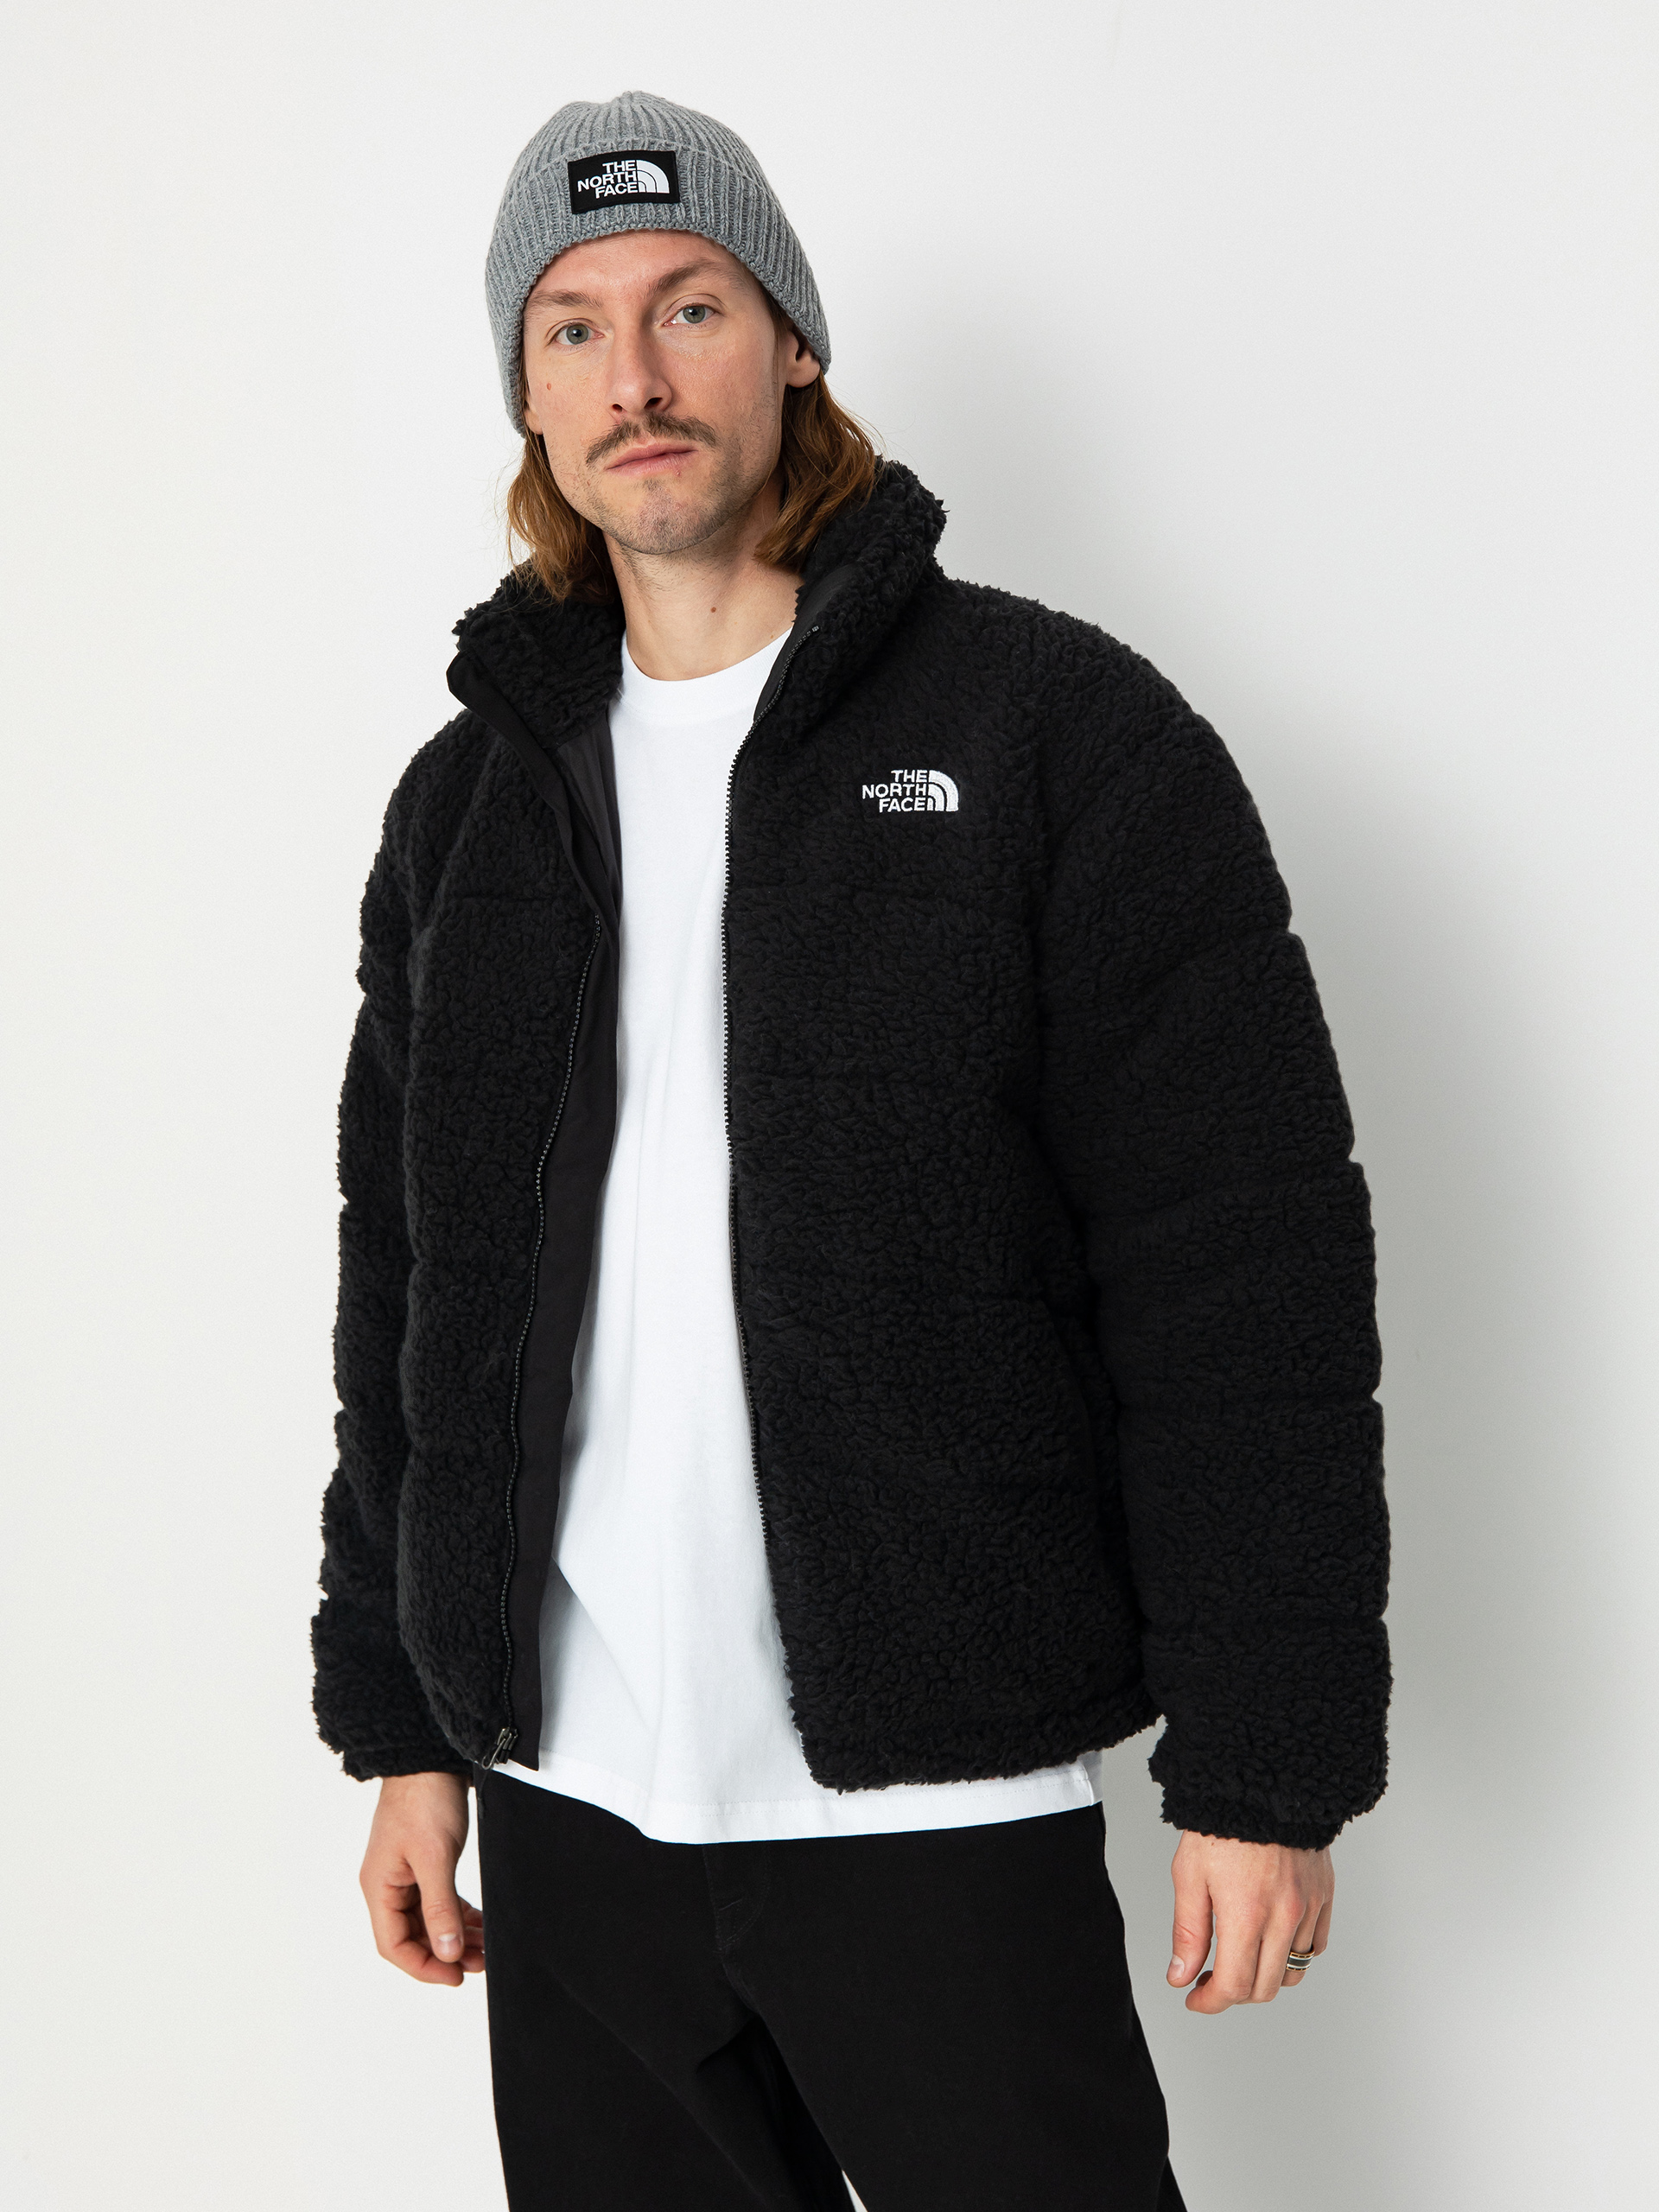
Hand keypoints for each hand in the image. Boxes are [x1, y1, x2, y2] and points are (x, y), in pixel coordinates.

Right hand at [360, 1770, 484, 1986]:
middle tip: (481, 1963)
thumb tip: (447, 1953)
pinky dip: (458, 1915)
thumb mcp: (435, 1858)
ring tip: (487, 1948)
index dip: (424, 1966)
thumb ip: (440, 1908)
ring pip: (429, 1921)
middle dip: (445, 1953)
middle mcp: (388, 1885)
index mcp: (379, 1887)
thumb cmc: (425, 1800)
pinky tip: (480, 1924)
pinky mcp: (424, 1863)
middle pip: (413, 1937)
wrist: (431, 1758)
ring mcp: (406, 1875)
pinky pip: (438, 1901)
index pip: (394, 1945)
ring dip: (455, 1936)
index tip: (456, 1976)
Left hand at [1166, 1830, 1332, 2012]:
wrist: (1263, 1782)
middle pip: (1265, 1987)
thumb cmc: (1222, 1823)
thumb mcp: (1190, 1875)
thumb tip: (1181, 1976)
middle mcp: (1283, 1916)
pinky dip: (1294, 1954)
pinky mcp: (1324, 1896)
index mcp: (1246, 1914)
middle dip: (1235, 1993)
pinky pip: (1314, 1945)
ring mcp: (1308, 1907)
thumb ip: (1188, 1932)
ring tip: (1242, 1958)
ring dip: (1265, 1977)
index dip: (1211, 2001)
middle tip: (1211, 1978)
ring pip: (1293, 1971)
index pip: (1235, 1986)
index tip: (1195, 1996)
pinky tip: (1271, 1939)